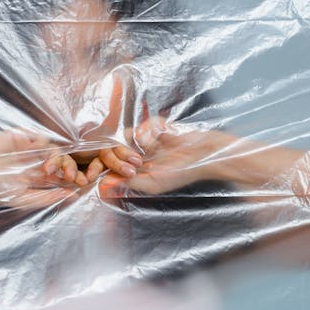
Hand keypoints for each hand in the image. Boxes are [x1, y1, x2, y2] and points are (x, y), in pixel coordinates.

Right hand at [0, 129, 77, 210]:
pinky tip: (40, 160)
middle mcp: (35, 162)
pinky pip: (43, 139)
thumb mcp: (22, 199)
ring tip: (50, 171)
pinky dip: (46, 148)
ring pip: (55, 151)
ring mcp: (30, 149)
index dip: (72, 181)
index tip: (80, 186)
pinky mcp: (23, 138)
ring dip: (59, 161)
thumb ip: (46, 198)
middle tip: (73, 178)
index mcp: (36, 178)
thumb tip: (71, 195)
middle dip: (70, 170)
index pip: (60, 177)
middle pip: (62, 163)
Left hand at [101, 118, 222, 197]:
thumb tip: (103, 185)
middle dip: (125, 153)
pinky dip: (151, 127)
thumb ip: (128, 183)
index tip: (121, 166)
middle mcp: (140, 157)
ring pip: (128, 135)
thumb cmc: (182, 172)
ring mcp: (148, 142)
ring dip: (138, 139)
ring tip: (153, 146)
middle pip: (116, 148)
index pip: (111, 164)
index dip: (111, 162)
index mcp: (136, 172)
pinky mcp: (157, 129)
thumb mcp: (153, 183)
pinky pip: (144, 124)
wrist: (206, 154)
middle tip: (140, 160)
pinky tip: (164, 134)